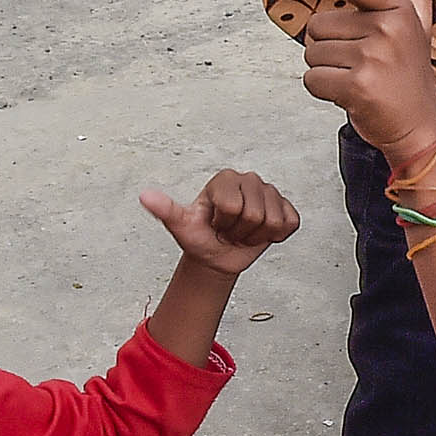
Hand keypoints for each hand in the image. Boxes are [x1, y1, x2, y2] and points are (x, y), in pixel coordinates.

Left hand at [140, 169, 301, 275]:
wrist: (217, 256)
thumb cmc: (200, 238)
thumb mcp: (180, 226)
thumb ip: (165, 210)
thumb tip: (145, 196)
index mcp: (224, 179)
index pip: (233, 205)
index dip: (223, 223)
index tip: (215, 224)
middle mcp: (249, 180)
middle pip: (254, 214)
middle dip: (240, 232)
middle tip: (229, 231)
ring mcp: (270, 193)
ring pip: (273, 221)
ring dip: (256, 236)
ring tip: (243, 232)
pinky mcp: (287, 209)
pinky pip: (290, 224)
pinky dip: (276, 236)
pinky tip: (261, 233)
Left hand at [280, 0, 435, 162]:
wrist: (421, 126)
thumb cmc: (411, 72)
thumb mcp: (420, 23)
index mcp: (398, 7)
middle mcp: (387, 28)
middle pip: (318, 25)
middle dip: (329, 47)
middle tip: (361, 64)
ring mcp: (373, 57)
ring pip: (312, 54)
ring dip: (326, 70)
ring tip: (359, 79)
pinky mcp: (358, 86)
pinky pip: (313, 79)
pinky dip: (323, 91)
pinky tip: (350, 96)